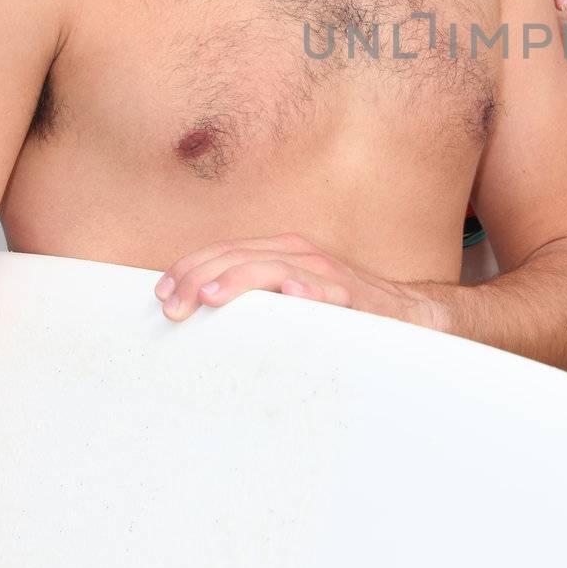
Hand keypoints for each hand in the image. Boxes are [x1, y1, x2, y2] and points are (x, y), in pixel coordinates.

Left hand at [154, 232, 437, 326]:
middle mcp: (300, 254)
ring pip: (275, 267)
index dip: (189, 268)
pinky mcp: (352, 297)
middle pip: (240, 256)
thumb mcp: (288, 298)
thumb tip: (197, 311)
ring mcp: (326, 274)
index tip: (160, 294)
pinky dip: (308, 291)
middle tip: (171, 307)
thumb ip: (252, 298)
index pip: (224, 252)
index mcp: (280, 252)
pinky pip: (328, 292)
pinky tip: (290, 295)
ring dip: (241, 280)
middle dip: (200, 278)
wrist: (406, 315)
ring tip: (210, 297)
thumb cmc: (338, 311)